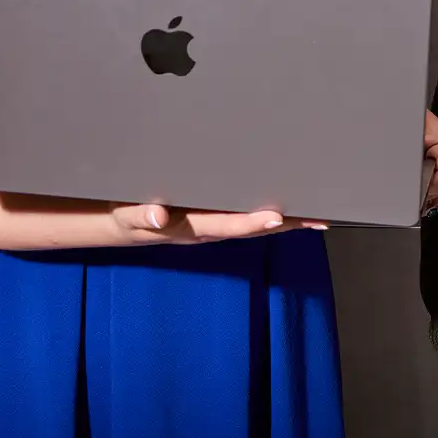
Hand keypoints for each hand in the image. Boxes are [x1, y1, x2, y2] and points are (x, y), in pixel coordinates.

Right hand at [109, 204, 326, 245]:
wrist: (120, 222)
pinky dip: (269, 213)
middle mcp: (208, 228)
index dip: (251, 222)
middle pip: (252, 227)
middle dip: (285, 224)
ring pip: (253, 221)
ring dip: (284, 220)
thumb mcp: (126, 215)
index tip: (276, 217)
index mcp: (190, 227)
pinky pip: (245, 214)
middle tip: (317, 218)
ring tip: (315, 215)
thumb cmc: (126, 214)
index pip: (226, 225)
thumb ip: (140, 215)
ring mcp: (212, 223)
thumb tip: (159, 214)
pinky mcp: (213, 214)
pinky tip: (289, 209)